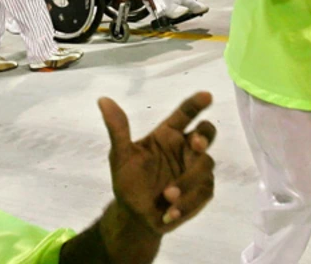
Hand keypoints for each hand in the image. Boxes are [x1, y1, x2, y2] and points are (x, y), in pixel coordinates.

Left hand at [100, 92, 216, 232]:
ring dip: (188, 181)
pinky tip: (170, 212)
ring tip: (166, 195)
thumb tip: (103, 100)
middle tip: (196, 144)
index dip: (196, 104)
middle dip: (205, 136)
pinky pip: (203, 192)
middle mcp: (185, 149)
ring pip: (206, 164)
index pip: (185, 114)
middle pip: (207, 132)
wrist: (134, 215)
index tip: (206, 96)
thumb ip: (117, 129)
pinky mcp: (201, 191)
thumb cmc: (129, 180)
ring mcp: (196, 170)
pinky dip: (188, 203)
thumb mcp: (120, 155)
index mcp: (168, 135)